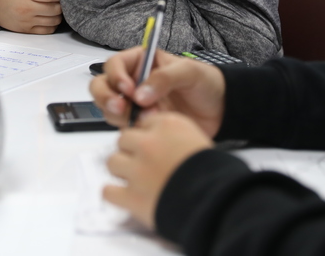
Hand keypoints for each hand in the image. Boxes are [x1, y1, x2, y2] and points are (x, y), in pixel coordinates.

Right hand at [0, 0, 61, 33]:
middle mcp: (26, 8)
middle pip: (55, 9)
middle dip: (60, 3)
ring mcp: (26, 21)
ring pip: (53, 21)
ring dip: (58, 14)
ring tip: (54, 8)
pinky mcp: (25, 30)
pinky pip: (47, 31)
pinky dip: (52, 24)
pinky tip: (49, 17)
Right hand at [89, 47, 225, 135]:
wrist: (221, 110)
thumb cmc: (206, 83)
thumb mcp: (189, 72)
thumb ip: (164, 78)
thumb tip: (140, 94)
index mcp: (142, 62)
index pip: (115, 64)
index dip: (116, 76)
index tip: (128, 89)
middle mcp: (133, 82)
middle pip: (102, 86)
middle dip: (106, 97)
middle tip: (121, 108)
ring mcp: (135, 104)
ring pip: (108, 108)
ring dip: (119, 115)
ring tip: (145, 117)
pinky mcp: (140, 123)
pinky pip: (122, 126)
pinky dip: (130, 129)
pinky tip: (149, 126)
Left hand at [103, 112, 213, 229]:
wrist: (216, 201)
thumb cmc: (214, 172)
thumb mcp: (199, 140)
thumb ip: (176, 135)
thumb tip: (162, 140)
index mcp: (168, 125)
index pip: (143, 121)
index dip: (146, 135)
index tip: (151, 143)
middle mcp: (149, 143)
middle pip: (124, 139)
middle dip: (131, 151)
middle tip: (143, 163)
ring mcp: (137, 169)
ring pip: (112, 161)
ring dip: (121, 170)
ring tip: (135, 180)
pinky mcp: (131, 196)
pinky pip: (108, 190)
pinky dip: (115, 194)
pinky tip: (124, 195)